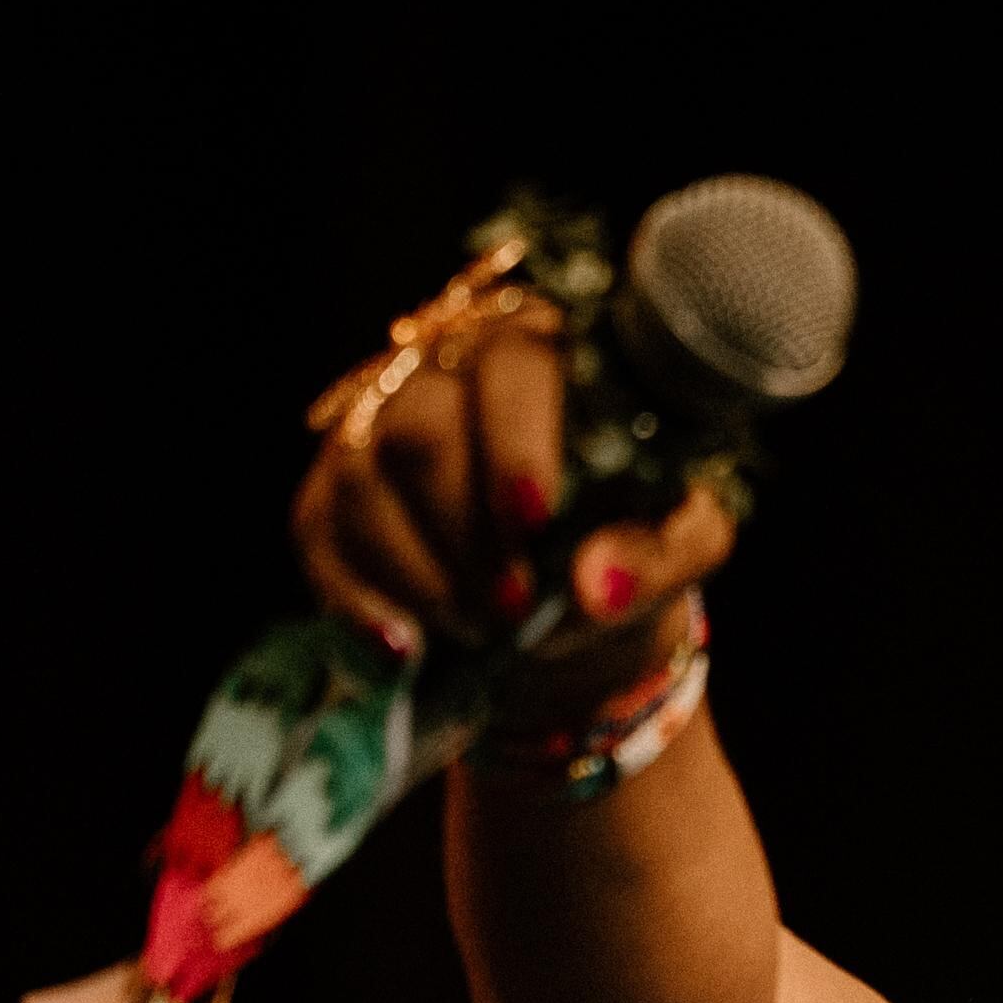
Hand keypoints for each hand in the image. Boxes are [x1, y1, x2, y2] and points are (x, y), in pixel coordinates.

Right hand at [288, 312, 735, 659]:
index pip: (513, 367)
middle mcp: (446, 369)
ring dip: (420, 573)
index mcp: (546, 352)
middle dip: (466, 532)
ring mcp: (376, 425)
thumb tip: (596, 587)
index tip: (535, 523)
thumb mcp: (681, 545)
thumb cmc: (635, 539)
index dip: (515, 444)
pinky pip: (322, 536)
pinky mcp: (331, 493)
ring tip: (479, 632)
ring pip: (363, 479)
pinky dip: (363, 603)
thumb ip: (657, 557)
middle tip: (515, 608)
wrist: (573, 601)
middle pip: (420, 427)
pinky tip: (406, 649)